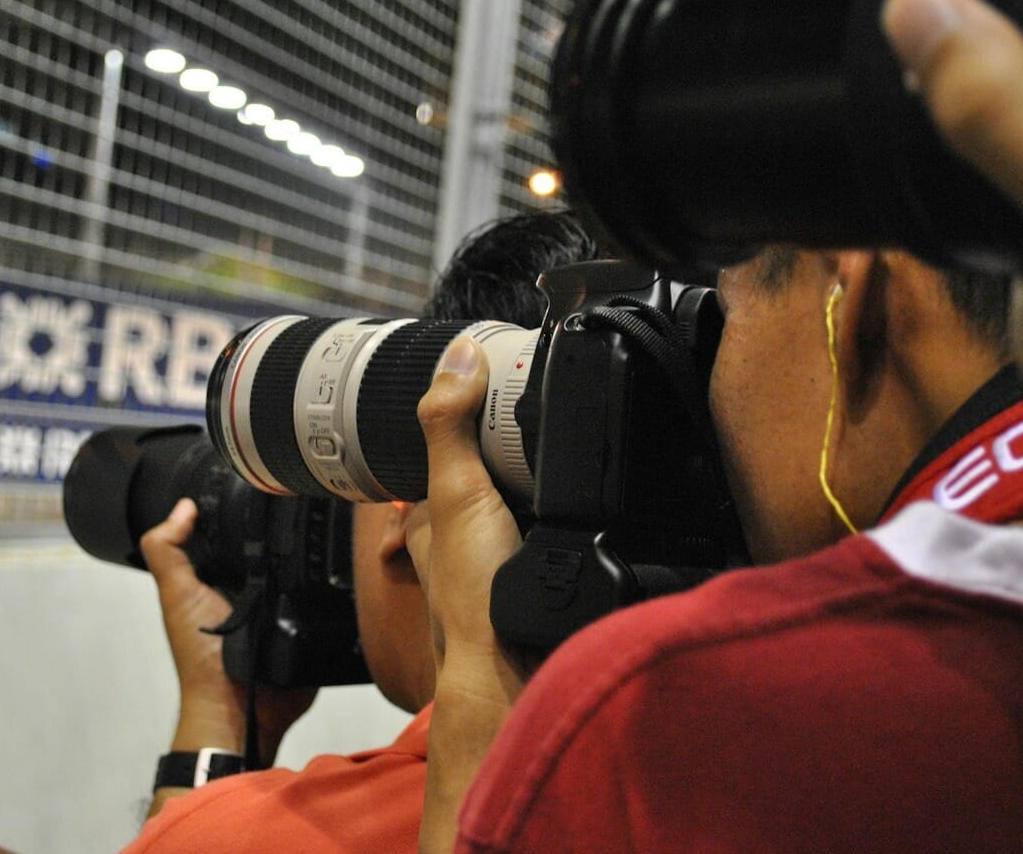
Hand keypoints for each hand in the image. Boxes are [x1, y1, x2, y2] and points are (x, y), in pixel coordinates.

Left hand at [139, 500, 315, 760]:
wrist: (239, 711)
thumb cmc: (202, 656)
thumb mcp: (177, 596)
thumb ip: (168, 552)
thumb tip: (183, 506)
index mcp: (225, 577)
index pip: (242, 531)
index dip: (249, 510)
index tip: (269, 482)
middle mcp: (257, 588)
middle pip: (278, 546)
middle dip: (290, 530)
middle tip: (309, 505)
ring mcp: (287, 607)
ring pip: (307, 569)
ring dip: (316, 558)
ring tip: (330, 534)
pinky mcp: (312, 624)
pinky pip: (328, 598)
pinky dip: (333, 586)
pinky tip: (343, 566)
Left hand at [411, 336, 527, 853]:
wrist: (515, 670)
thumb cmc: (473, 594)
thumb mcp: (456, 491)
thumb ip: (450, 426)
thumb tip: (458, 353)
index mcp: (430, 512)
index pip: (442, 447)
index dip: (463, 412)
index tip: (490, 375)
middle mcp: (460, 536)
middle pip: (482, 474)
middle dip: (507, 447)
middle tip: (543, 402)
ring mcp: (499, 559)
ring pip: (519, 504)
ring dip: (543, 482)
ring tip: (578, 441)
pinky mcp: (537, 576)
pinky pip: (552, 532)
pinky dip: (568, 515)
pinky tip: (592, 503)